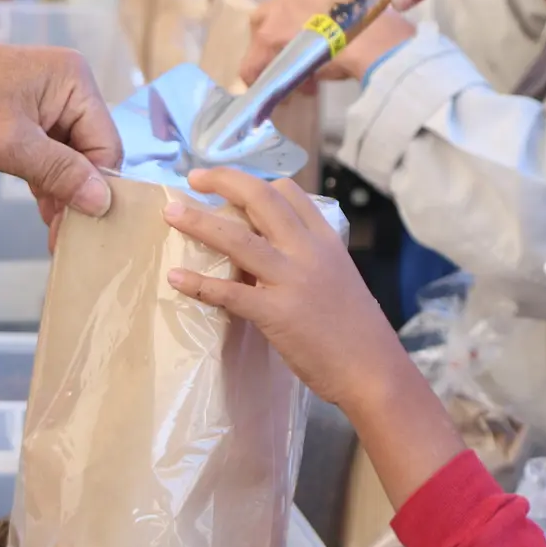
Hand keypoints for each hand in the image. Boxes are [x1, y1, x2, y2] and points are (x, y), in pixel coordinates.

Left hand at [0, 41, 119, 223]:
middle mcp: (68, 84)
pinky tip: (43, 208)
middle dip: (77, 191)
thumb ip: (61, 174)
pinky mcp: (26, 111)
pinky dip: (45, 177)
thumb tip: (102, 203)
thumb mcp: (11, 146)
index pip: (106, 144)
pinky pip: (48, 149)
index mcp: (74, 81)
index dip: (96, 187)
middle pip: (90, 150)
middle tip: (64, 234)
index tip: (82, 226)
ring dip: (61, 189)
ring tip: (53, 230)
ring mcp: (46, 97)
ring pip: (69, 154)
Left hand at [165, 169, 466, 504]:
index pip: (290, 194)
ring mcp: (291, 280)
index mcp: (326, 241)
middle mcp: (308, 251)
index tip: (232, 182)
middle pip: (261, 199)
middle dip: (225, 180)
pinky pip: (230, 292)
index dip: (257, 181)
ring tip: (171, 212)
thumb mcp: (340, 279)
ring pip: (238, 239)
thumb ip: (310, 261)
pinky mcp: (276, 313)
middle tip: (195, 176)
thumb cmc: (359, 332)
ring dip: (200, 221)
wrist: (374, 370)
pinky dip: (199, 283)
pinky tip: (175, 278)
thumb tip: (277, 255)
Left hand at [240, 0, 415, 84]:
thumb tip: (333, 39)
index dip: (301, 25)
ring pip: (262, 37)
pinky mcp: (268, 36)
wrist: (371, 39)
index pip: (296, 0)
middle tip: (295, 62)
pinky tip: (275, 94)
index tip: (313, 45)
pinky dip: (260, 77)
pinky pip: (253, 62)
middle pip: (272, 15)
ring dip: (274, 60)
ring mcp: (277, 10)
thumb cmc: (376, 28)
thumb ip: (338, 17)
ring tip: (293, 83)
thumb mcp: (356, 12)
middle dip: (280, 39)